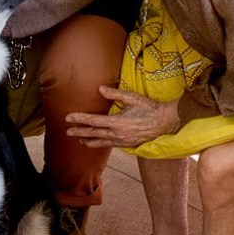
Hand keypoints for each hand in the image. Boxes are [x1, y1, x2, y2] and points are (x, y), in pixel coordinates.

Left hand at [65, 86, 180, 148]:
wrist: (165, 122)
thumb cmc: (149, 108)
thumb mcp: (133, 98)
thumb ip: (115, 94)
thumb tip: (100, 89)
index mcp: (117, 122)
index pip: (94, 121)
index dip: (80, 119)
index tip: (68, 118)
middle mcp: (118, 134)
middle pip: (94, 133)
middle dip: (79, 132)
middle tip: (67, 131)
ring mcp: (122, 141)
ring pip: (101, 142)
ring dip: (89, 140)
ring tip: (79, 140)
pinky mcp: (127, 145)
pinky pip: (110, 145)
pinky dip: (101, 144)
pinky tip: (98, 142)